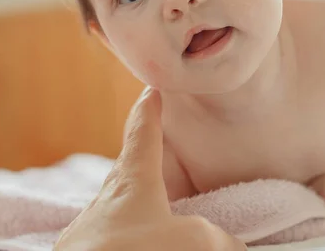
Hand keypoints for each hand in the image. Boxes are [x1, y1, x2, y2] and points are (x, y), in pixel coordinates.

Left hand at [54, 87, 245, 250]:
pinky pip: (115, 233)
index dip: (149, 110)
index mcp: (131, 181)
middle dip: (144, 157)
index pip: (142, 134)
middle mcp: (106, 200)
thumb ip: (218, 238)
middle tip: (159, 148)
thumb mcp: (193, 240)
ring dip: (139, 202)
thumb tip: (232, 246)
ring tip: (161, 208)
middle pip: (128, 168)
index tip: (151, 89)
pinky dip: (133, 231)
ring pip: (120, 205)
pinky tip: (142, 242)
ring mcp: (92, 230)